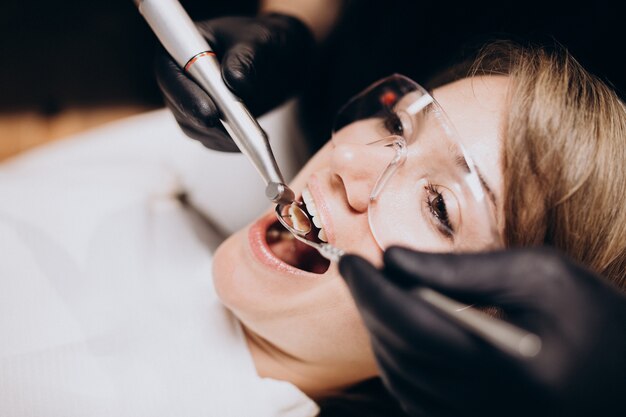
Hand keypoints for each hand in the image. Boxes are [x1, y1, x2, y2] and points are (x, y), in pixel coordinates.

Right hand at [155, 14, 313, 151]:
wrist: (280, 59)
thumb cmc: (263, 41)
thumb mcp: (259, 40)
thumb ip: (246, 57)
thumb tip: (236, 81)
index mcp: (182, 46)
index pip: (170, 72)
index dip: (184, 95)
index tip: (209, 114)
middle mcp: (180, 77)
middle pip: (178, 106)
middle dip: (205, 123)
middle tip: (235, 134)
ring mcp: (191, 101)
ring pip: (194, 128)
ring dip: (221, 136)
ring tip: (251, 137)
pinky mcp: (206, 121)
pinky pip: (212, 140)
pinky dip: (230, 144)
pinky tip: (252, 141)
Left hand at [339, 247, 625, 416]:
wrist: (622, 384)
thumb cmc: (598, 322)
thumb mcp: (541, 277)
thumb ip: (465, 270)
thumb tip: (395, 260)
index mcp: (510, 369)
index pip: (415, 329)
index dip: (373, 293)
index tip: (349, 262)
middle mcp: (489, 408)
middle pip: (402, 355)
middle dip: (370, 308)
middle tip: (359, 271)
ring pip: (402, 380)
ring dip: (380, 332)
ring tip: (378, 293)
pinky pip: (416, 397)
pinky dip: (398, 359)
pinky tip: (401, 329)